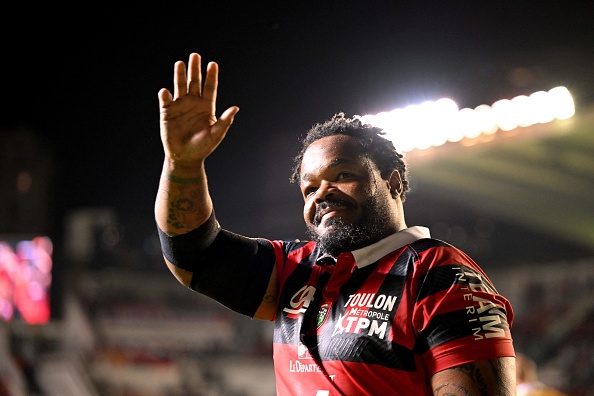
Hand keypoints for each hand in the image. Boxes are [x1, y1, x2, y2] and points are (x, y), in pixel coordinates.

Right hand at [158, 53, 238, 168]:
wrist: (185, 158)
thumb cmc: (203, 147)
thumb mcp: (216, 135)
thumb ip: (225, 121)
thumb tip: (236, 108)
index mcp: (206, 106)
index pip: (209, 87)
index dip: (211, 76)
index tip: (212, 64)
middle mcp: (193, 103)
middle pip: (194, 82)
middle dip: (195, 69)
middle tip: (195, 55)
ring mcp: (180, 106)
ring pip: (180, 86)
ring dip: (180, 75)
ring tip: (180, 63)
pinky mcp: (167, 112)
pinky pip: (166, 100)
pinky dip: (165, 95)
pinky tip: (166, 91)